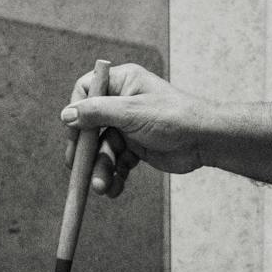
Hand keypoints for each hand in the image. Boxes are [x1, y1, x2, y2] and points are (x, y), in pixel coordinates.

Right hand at [60, 63, 213, 196]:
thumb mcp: (131, 112)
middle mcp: (122, 102)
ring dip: (101, 169)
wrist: (205, 141)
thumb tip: (66, 115)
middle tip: (77, 170)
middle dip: (88, 151)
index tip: (75, 133)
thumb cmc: (173, 117)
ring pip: (103, 149)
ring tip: (103, 187)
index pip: (86, 91)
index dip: (77, 112)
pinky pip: (116, 162)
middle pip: (91, 126)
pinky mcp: (136, 147)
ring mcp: (128, 126)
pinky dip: (114, 175)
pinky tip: (115, 188)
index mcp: (122, 82)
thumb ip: (96, 112)